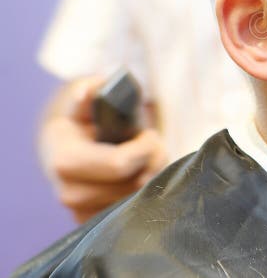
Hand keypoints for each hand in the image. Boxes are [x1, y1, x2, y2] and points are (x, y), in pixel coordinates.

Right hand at [39, 76, 167, 222]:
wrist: (65, 146)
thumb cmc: (84, 118)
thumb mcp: (87, 97)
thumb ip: (92, 89)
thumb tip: (88, 92)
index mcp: (64, 159)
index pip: (118, 164)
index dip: (145, 149)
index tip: (151, 134)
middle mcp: (68, 192)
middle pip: (133, 185)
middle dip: (153, 162)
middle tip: (156, 144)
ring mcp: (80, 212)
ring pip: (136, 201)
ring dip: (151, 178)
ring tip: (148, 157)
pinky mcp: (92, 223)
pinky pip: (131, 214)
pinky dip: (142, 194)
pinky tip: (139, 175)